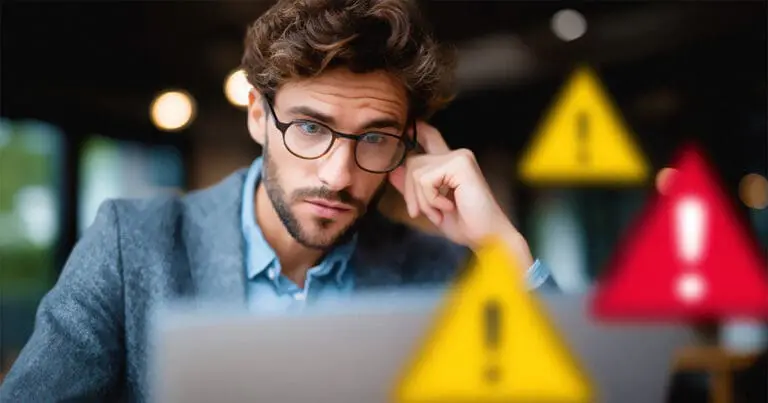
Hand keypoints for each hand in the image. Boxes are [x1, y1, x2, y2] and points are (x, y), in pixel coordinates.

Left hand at [388, 122, 533, 266]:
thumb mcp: (430, 206)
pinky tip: (448, 207)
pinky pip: (425, 179)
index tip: (405, 128)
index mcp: (450, 162)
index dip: (415, 130)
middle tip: (421, 213)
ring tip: (440, 212)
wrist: (486, 237)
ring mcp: (459, 157)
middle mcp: (455, 154)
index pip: (429, 136)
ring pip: (415, 171)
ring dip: (423, 200)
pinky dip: (431, 200)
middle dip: (410, 192)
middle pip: (412, 161)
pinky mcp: (460, 164)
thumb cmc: (463, 223)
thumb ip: (413, 188)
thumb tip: (392, 171)